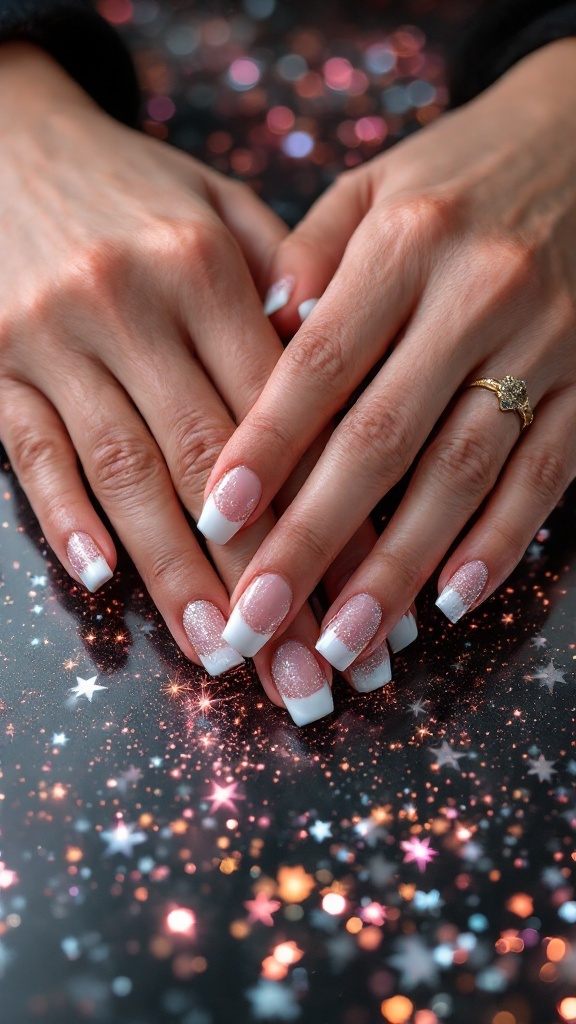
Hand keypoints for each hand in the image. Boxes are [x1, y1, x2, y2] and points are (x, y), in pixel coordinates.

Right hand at [0, 42, 337, 724]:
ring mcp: (54, 340)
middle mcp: (131, 307)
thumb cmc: (132, 185)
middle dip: (264, 577)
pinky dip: (65, 515)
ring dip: (176, 576)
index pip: (282, 415)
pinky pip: (29, 450)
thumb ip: (283, 282)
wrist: (6, 136)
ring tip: (223, 657)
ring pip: (126, 474)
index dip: (325, 512)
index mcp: (202, 269)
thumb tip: (343, 380)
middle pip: (211, 465)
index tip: (365, 592)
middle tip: (305, 671)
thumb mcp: (217, 204)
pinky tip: (103, 581)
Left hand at [200, 38, 575, 676]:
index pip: (319, 362)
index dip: (266, 446)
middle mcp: (477, 297)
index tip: (216, 518)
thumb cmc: (463, 172)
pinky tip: (451, 601)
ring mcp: (544, 345)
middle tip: (262, 616)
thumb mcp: (377, 184)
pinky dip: (498, 543)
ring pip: (461, 474)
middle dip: (314, 538)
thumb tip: (258, 335)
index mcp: (407, 243)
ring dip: (400, 567)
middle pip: (381, 438)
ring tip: (346, 640)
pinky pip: (545, 476)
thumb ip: (312, 254)